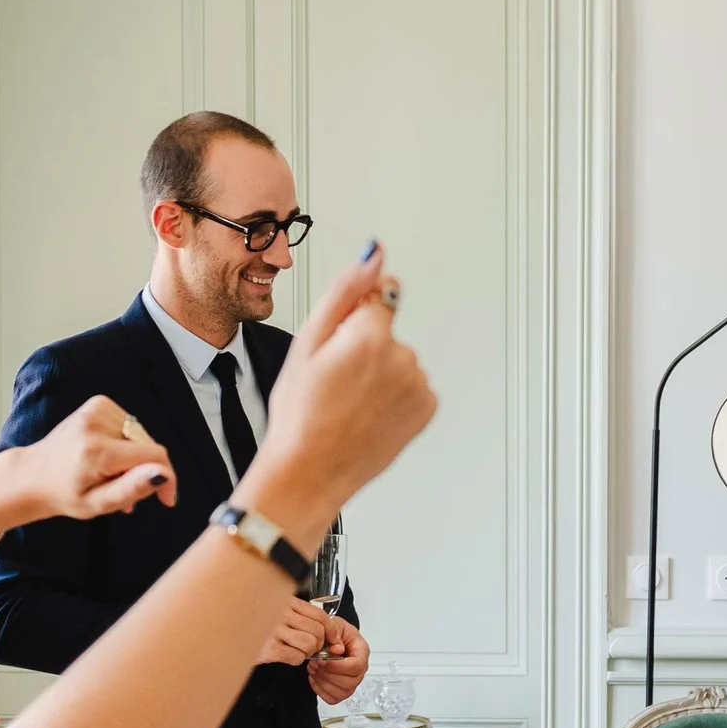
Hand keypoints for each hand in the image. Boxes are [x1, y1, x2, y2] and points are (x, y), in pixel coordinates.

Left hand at [0, 394, 178, 531]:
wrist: (33, 474)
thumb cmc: (64, 494)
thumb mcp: (98, 504)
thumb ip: (131, 489)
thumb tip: (162, 473)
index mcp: (97, 451)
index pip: (154, 456)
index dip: (166, 478)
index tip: (166, 499)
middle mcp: (97, 423)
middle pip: (148, 446)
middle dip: (144, 470)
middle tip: (123, 490)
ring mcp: (97, 409)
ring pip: (140, 437)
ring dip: (133, 458)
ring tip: (111, 475)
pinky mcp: (98, 403)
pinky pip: (129, 427)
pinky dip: (125, 443)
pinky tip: (108, 456)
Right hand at [239, 245, 433, 531]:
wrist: (309, 472)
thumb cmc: (300, 415)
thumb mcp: (308, 343)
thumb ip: (347, 291)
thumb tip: (376, 255)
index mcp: (371, 335)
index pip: (378, 297)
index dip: (352, 321)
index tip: (337, 350)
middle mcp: (403, 358)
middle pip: (388, 332)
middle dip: (365, 348)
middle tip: (334, 383)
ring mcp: (418, 386)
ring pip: (400, 361)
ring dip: (380, 375)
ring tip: (349, 403)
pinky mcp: (426, 410)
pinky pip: (413, 388)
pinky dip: (395, 397)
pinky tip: (368, 414)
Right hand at [259, 598, 327, 666]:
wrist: (233, 636)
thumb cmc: (257, 625)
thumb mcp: (277, 610)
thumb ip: (299, 614)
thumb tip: (329, 631)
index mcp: (286, 601)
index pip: (320, 614)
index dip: (331, 630)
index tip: (332, 638)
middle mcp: (281, 613)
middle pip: (318, 631)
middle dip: (318, 643)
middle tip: (309, 646)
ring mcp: (274, 630)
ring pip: (310, 644)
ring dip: (307, 651)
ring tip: (296, 649)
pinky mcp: (269, 649)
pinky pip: (297, 657)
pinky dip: (295, 659)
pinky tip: (286, 654)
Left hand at [308, 613, 369, 703]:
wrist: (330, 638)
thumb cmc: (335, 631)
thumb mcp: (335, 623)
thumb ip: (334, 632)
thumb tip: (337, 649)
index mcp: (361, 651)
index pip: (357, 665)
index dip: (339, 666)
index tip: (324, 660)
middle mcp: (359, 669)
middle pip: (350, 682)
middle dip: (328, 674)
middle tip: (316, 662)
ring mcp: (351, 681)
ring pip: (342, 692)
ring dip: (323, 682)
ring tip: (314, 668)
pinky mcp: (341, 690)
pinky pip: (333, 698)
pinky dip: (320, 690)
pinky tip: (315, 678)